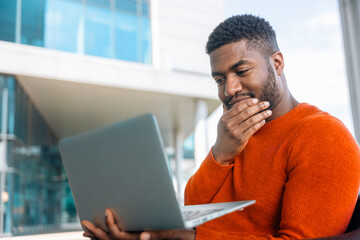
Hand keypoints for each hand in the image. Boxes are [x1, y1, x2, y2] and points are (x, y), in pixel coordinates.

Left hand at [81, 209, 195, 239]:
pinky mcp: (136, 238)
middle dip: (96, 233)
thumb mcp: (173, 233)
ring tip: (86, 230)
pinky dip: (106, 236)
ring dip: (98, 236)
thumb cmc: (183, 234)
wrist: (187, 237)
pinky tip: (100, 233)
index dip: (111, 225)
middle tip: (84, 224)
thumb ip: (160, 234)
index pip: (120, 237)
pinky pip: (118, 239)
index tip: (107, 211)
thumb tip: (143, 236)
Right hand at [213, 98, 270, 164]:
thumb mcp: (223, 122)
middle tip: (267, 103)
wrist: (222, 150)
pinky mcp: (241, 140)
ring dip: (262, 115)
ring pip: (251, 121)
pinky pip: (253, 129)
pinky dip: (259, 124)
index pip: (238, 107)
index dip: (248, 102)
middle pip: (246, 112)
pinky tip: (264, 121)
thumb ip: (230, 112)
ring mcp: (235, 132)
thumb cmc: (225, 134)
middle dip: (258, 107)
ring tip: (269, 112)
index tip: (256, 100)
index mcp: (224, 118)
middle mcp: (229, 125)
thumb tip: (241, 100)